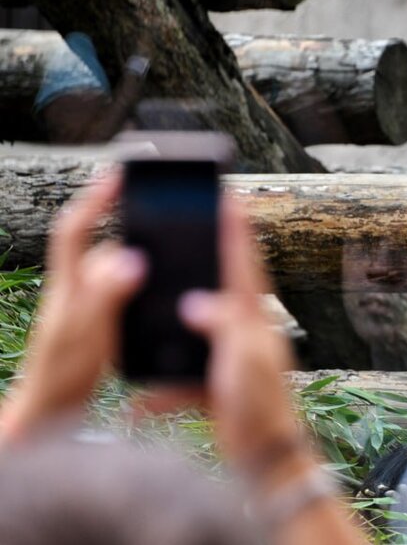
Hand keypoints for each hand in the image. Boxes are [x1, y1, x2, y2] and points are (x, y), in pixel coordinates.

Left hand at [0, 173, 146, 442]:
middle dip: (136, 232)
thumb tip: (134, 258)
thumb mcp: (86, 334)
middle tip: (169, 217)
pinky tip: (166, 298)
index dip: (95, 199)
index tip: (118, 175)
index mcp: (70, 284)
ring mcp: (90, 304)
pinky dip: (146, 289)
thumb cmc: (62, 375)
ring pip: (122, 271)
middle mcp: (78, 287)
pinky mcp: (102, 320)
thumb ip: (107, 294)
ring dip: (145, 267)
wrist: (51, 412)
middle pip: (109, 247)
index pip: (75, 230)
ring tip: (175, 261)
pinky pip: (127, 292)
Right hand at [171, 198, 312, 486]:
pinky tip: (140, 407)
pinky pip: (184, 379)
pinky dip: (163, 391)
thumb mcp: (242, 359)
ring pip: (199, 332)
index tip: (233, 197)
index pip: (245, 266)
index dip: (237, 231)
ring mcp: (231, 358)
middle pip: (224, 288)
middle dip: (213, 262)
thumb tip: (193, 303)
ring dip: (178, 330)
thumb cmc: (261, 406)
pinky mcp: (218, 385)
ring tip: (162, 310)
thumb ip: (222, 326)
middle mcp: (246, 333)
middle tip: (204, 227)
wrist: (267, 458)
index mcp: (254, 320)